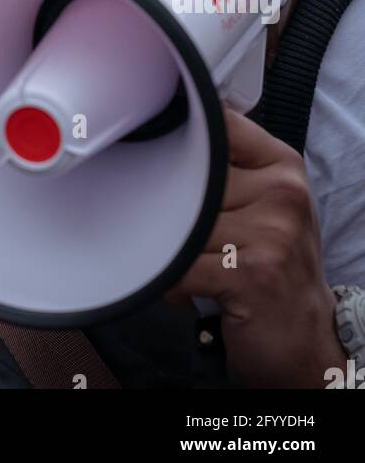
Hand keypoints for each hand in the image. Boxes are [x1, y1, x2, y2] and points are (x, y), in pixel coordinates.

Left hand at [164, 107, 346, 387]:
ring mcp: (271, 233)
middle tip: (172, 230)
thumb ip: (228, 166)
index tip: (159, 153)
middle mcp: (283, 194)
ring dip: (168, 250)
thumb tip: (168, 125)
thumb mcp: (266, 205)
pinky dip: (170, 283)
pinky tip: (185, 289)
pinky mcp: (250, 273)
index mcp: (283, 167)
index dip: (181, 138)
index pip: (220, 124)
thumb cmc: (274, 265)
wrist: (304, 338)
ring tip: (187, 264)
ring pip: (181, 223)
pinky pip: (180, 266)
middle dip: (169, 210)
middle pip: (191, 178)